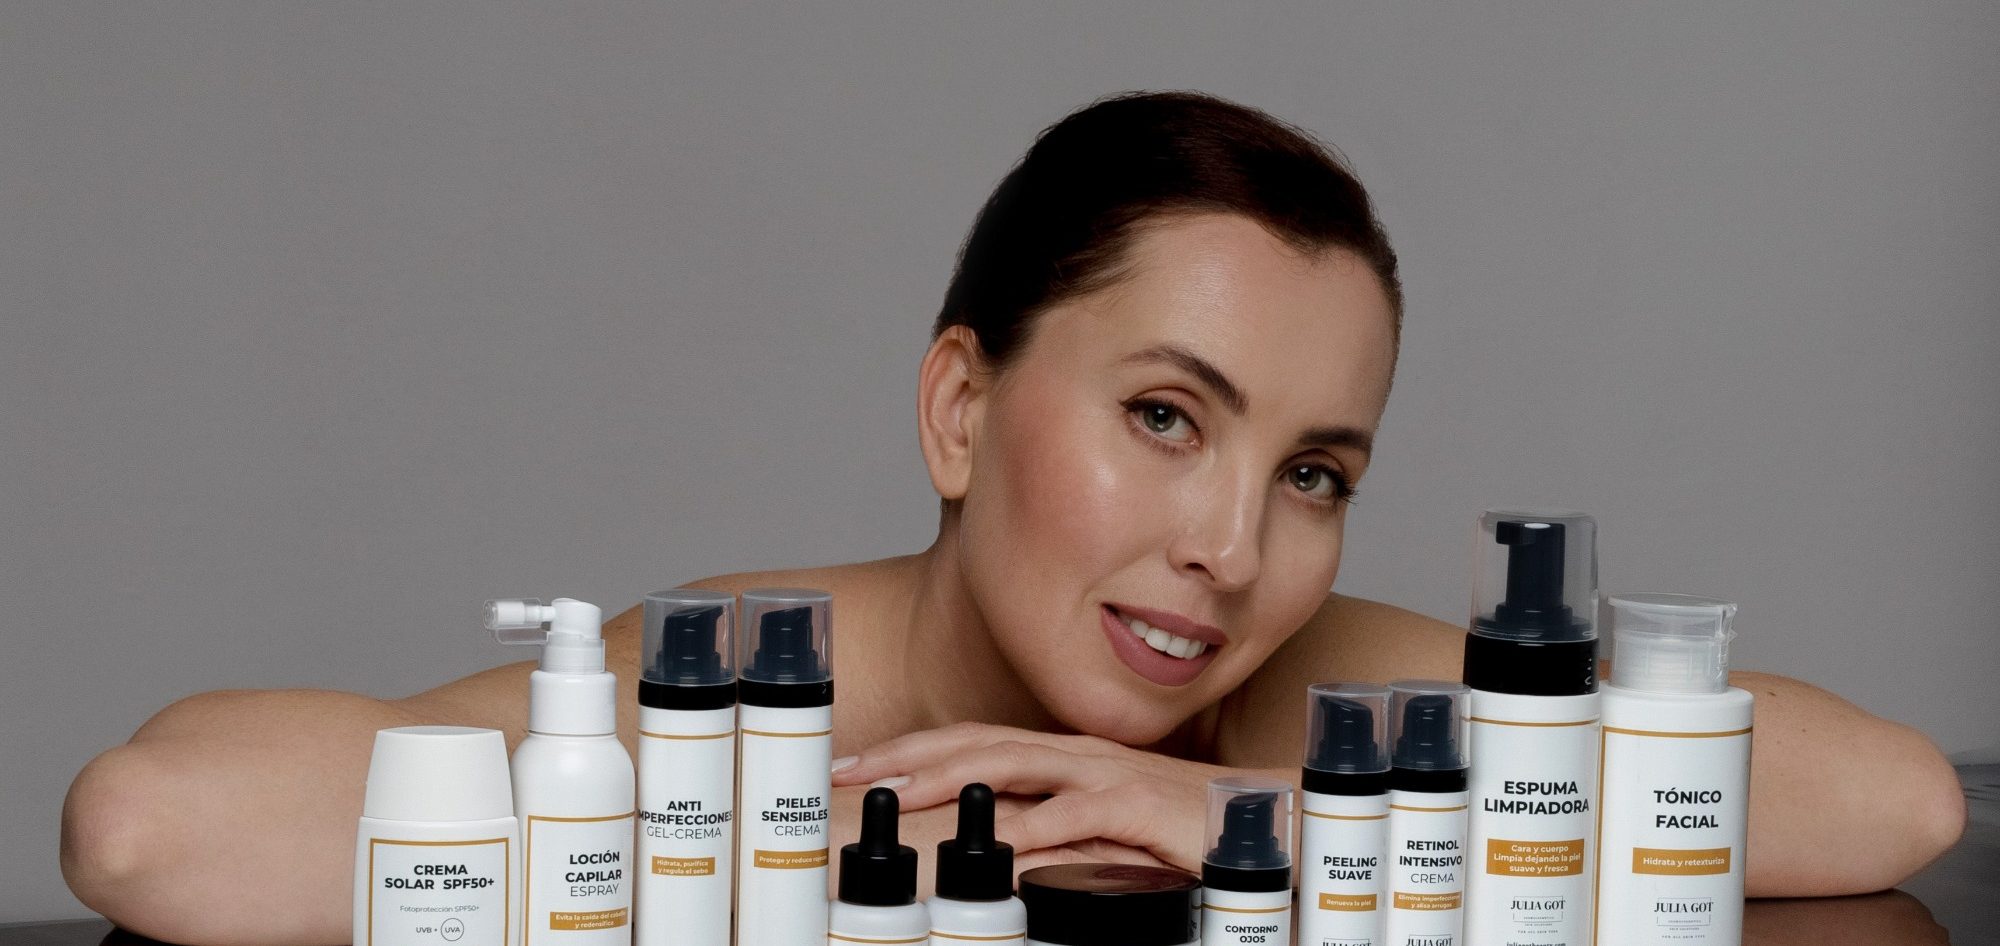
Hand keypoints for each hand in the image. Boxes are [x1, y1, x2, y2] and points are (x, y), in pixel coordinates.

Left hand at [833, 722, 1274, 873]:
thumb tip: (999, 844)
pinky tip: (998, 842)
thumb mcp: (1102, 824)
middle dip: (909, 754)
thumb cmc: (1182, 826)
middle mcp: (1077, 755)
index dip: (915, 749)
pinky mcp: (1136, 805)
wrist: (1266, 819)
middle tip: (853, 770)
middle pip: (978, 743)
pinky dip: (1035, 826)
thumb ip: (1054, 824)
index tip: (860, 764)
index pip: (976, 743)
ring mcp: (1105, 775)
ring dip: (950, 776)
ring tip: (898, 791)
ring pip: (1013, 765)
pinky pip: (1077, 814)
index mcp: (1064, 758)